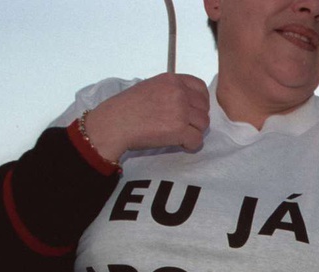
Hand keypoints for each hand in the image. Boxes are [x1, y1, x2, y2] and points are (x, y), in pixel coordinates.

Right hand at [83, 73, 210, 159]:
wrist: (114, 123)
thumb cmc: (127, 108)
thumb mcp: (150, 87)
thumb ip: (170, 91)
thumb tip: (188, 102)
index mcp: (171, 79)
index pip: (200, 87)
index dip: (200, 102)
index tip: (191, 111)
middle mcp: (178, 92)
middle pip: (204, 108)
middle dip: (196, 119)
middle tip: (182, 127)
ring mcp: (180, 110)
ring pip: (203, 124)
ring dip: (194, 132)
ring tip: (179, 135)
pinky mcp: (179, 129)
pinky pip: (197, 140)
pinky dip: (190, 145)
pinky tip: (179, 144)